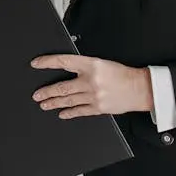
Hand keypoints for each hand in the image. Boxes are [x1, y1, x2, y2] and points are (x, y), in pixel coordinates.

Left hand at [31, 54, 153, 118]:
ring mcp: (93, 96)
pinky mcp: (98, 108)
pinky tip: (61, 113)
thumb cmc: (121, 74)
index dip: (47, 62)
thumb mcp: (101, 63)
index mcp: (91, 64)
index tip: (36, 64)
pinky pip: (79, 111)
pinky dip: (69, 112)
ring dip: (53, 103)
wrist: (139, 88)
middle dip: (47, 92)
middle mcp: (90, 80)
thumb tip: (66, 69)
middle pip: (62, 87)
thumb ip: (84, 66)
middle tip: (36, 95)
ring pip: (68, 100)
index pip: (63, 61)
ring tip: (43, 104)